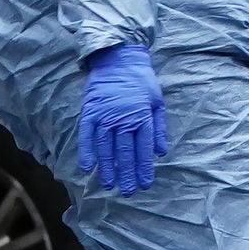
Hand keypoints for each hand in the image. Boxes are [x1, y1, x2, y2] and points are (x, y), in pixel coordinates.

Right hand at [76, 44, 169, 193]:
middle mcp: (124, 118)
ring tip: (108, 185)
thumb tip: (161, 152)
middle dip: (127, 173)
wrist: (119, 57)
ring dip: (107, 167)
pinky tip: (87, 167)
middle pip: (125, 151)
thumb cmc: (141, 80)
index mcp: (142, 116)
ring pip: (107, 146)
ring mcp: (106, 115)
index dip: (144, 168)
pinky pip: (87, 134)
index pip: (143, 148)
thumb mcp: (157, 101)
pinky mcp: (91, 111)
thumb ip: (158, 128)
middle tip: (127, 192)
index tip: (144, 184)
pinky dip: (87, 151)